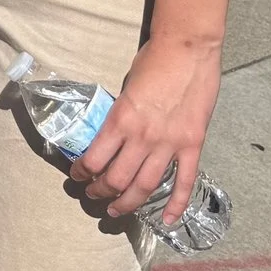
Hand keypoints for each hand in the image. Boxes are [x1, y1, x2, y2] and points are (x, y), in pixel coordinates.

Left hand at [72, 35, 222, 223]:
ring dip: (127, 203)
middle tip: (93, 196)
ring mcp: (169, 144)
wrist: (188, 49)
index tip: (77, 176)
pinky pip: (184, 182)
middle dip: (100, 193)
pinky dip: (176, 204)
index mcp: (120, 120)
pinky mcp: (193, 146)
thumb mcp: (125, 88)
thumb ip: (120, 115)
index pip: (94, 159)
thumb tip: (112, 133)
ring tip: (115, 210)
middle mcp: (142, 137)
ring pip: (144, 187)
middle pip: (116, 179)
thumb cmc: (153, 61)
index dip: (82, 173)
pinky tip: (168, 220)